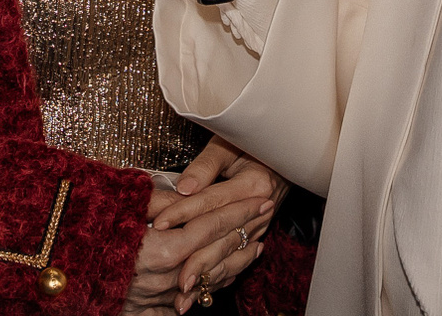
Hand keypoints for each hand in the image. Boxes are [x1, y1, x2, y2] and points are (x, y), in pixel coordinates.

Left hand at [153, 138, 287, 312]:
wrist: (283, 157)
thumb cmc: (252, 146)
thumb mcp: (228, 146)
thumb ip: (205, 166)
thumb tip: (183, 188)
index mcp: (252, 185)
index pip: (211, 202)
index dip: (182, 212)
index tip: (157, 223)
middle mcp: (259, 211)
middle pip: (222, 238)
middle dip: (196, 261)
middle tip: (175, 280)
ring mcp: (259, 227)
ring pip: (231, 256)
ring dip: (207, 277)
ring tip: (185, 296)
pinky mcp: (256, 235)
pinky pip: (238, 260)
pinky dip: (219, 277)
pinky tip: (204, 290)